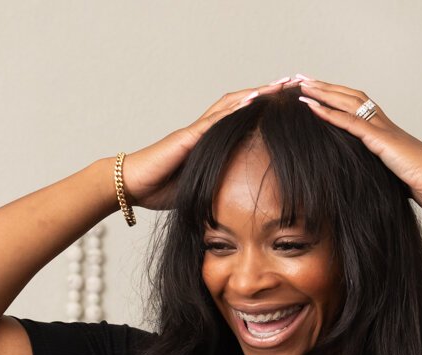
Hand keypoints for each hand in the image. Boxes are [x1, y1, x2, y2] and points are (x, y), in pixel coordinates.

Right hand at [119, 78, 296, 210]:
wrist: (129, 185)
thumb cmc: (158, 189)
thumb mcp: (197, 189)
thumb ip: (216, 188)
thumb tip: (238, 203)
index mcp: (206, 142)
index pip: (238, 119)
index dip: (262, 109)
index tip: (285, 104)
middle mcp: (202, 130)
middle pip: (239, 104)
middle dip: (266, 93)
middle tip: (292, 83)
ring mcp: (194, 132)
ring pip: (230, 105)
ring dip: (257, 94)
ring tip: (280, 85)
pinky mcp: (186, 139)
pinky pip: (214, 121)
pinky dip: (235, 110)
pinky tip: (254, 101)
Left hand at [294, 77, 421, 212]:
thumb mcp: (393, 175)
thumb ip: (378, 170)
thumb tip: (364, 179)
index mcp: (385, 131)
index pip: (355, 106)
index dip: (335, 96)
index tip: (315, 91)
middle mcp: (383, 124)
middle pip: (349, 97)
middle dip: (324, 87)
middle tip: (301, 78)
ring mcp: (382, 130)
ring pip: (347, 103)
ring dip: (322, 92)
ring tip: (301, 85)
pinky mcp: (382, 141)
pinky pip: (351, 123)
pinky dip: (329, 113)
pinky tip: (311, 106)